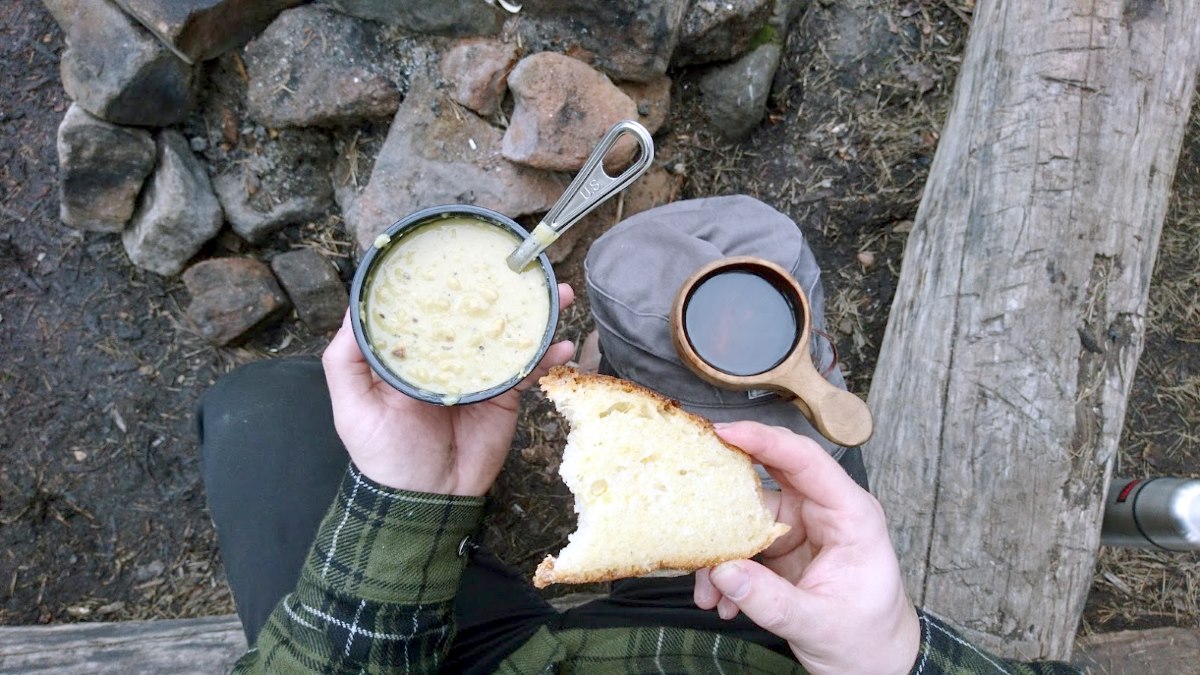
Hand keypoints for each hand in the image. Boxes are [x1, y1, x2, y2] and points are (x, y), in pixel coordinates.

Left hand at [320, 284, 575, 495]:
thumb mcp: (352, 406)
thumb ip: (346, 360)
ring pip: (509, 335)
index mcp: (411, 353)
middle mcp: (446, 356)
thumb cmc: (383, 455)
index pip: (429, 307)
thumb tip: (352, 307)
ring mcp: (478, 375)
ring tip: (560, 295)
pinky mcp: (504, 397)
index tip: (462, 255)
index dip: (445, 281)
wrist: (425, 502)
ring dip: (537, 314)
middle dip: (502, 289)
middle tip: (526, 266)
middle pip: (476, 314)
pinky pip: (528, 370)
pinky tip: (563, 345)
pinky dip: (548, 356)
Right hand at [693, 422, 920, 674]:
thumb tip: (724, 571)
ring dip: (721, 551)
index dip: (765, 440)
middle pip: (769, 478)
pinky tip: (721, 600)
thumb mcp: (819, 625)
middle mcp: (823, 511)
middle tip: (689, 488)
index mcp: (850, 514)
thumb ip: (770, 600)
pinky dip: (725, 572)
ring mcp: (800, 528)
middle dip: (726, 488)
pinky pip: (742, 545)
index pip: (806, 460)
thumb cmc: (867, 640)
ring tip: (708, 590)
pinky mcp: (781, 548)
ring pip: (746, 517)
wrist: (874, 666)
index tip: (725, 431)